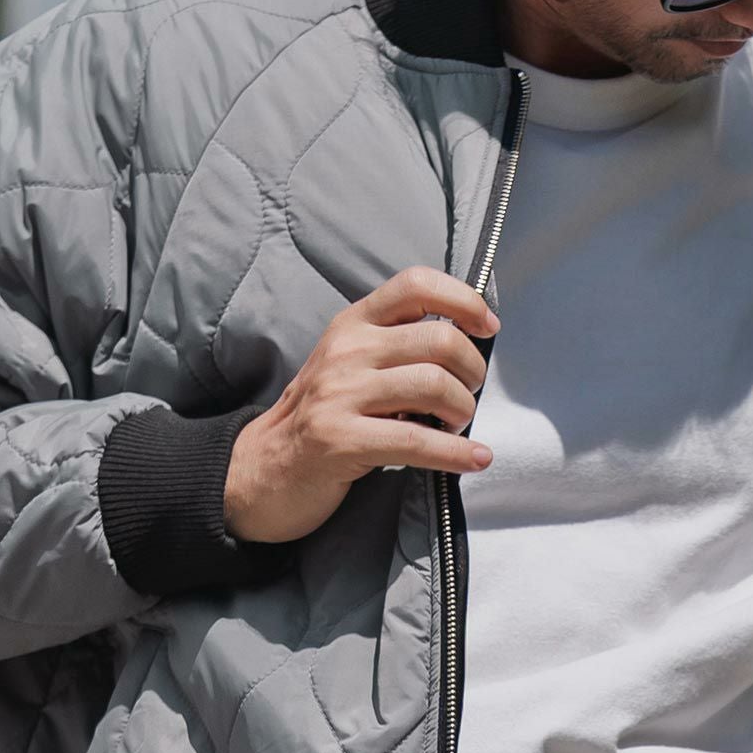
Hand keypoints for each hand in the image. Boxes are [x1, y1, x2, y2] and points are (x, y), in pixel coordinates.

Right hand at [225, 266, 499, 544]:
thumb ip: (398, 344)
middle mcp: (346, 350)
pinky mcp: (340, 439)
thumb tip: (469, 341)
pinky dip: (457, 453)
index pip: (415, 284)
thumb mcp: (352, 363)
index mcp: (354, 323)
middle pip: (439, 340)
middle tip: (468, 395)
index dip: (463, 301)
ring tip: (455, 426)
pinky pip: (417, 441)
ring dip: (462, 412)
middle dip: (472, 371)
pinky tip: (476, 459)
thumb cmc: (325, 415)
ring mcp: (340, 394)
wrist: (265, 467)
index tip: (488, 328)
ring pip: (434, 386)